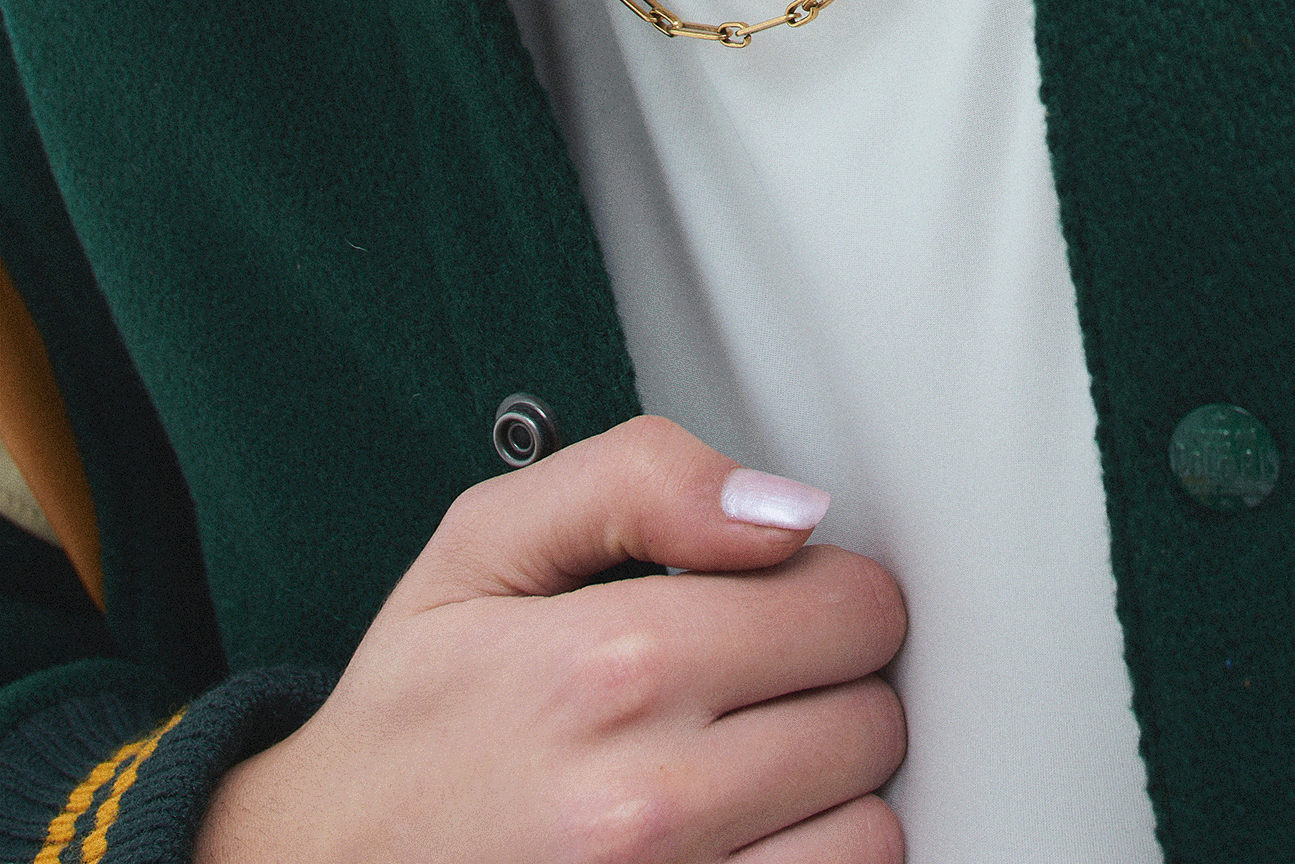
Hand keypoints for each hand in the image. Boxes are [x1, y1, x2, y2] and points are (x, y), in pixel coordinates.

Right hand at [192, 414, 905, 863]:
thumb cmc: (412, 713)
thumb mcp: (485, 543)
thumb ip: (642, 478)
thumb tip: (786, 509)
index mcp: (611, 664)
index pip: (852, 606)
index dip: (824, 589)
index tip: (772, 601)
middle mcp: (648, 801)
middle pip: (873, 716)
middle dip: (831, 685)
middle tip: (751, 686)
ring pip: (872, 830)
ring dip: (829, 794)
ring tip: (747, 769)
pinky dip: (807, 863)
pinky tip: (746, 837)